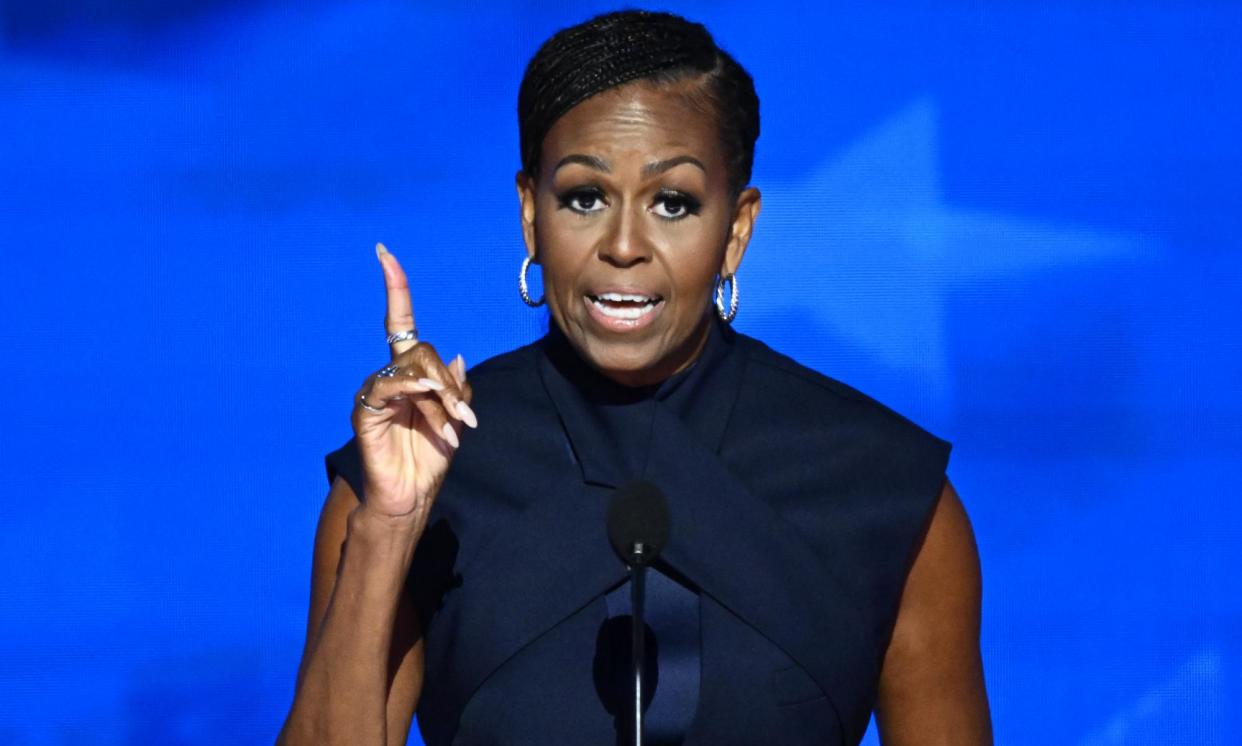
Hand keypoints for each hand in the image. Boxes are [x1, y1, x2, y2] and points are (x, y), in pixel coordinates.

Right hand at [350, 243, 476, 521]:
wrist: (411, 496)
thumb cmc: (429, 457)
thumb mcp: (455, 417)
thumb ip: (455, 387)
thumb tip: (456, 358)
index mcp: (409, 374)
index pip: (399, 322)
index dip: (395, 288)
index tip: (384, 253)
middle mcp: (389, 377)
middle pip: (420, 351)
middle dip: (448, 383)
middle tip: (464, 417)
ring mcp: (375, 392)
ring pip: (412, 368)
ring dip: (440, 396)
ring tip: (453, 425)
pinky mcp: (365, 410)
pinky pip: (389, 386)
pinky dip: (416, 394)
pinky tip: (431, 411)